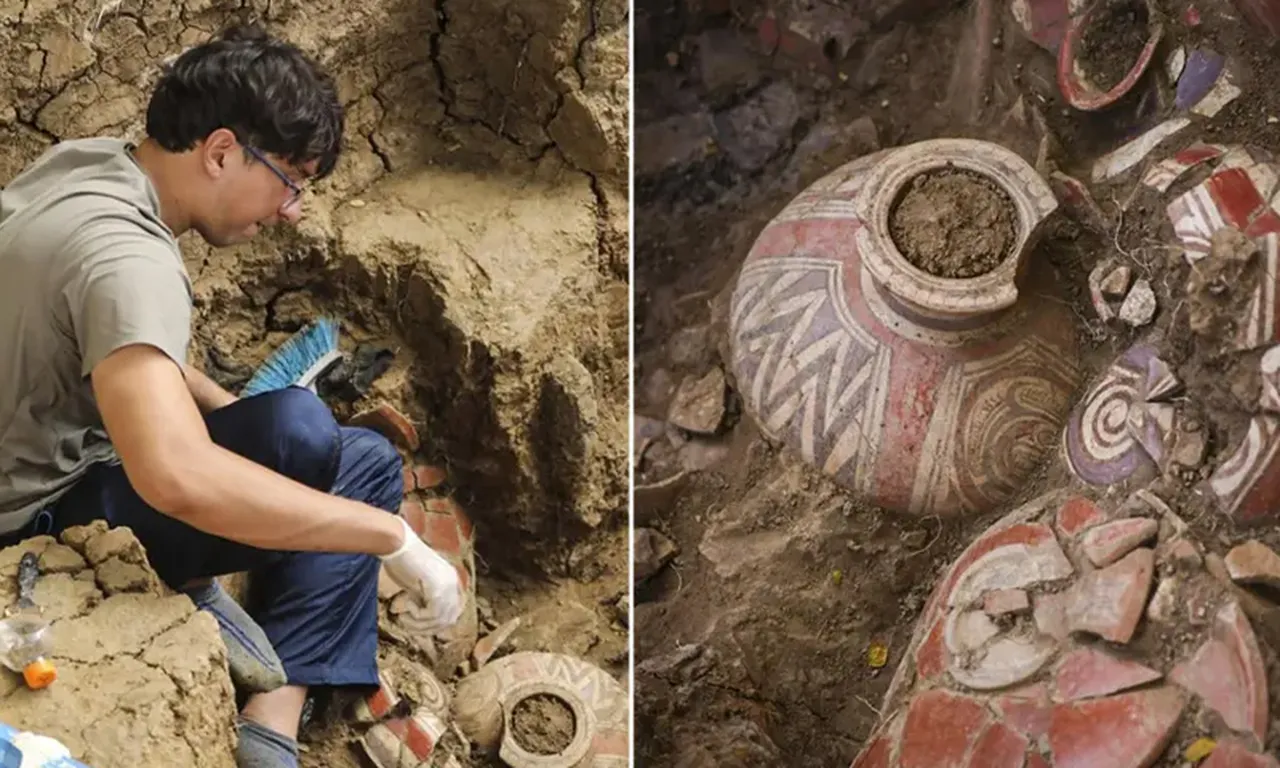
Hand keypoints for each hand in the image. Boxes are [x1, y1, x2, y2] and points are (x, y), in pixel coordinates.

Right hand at [380, 516, 463, 632]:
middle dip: (426, 628)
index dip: (433, 624)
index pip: (451, 612)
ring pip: (441, 620)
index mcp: (450, 580)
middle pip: (448, 619)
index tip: (414, 623)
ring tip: (404, 617)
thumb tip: (424, 620)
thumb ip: (424, 599)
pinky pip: (432, 614)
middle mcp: (453, 583)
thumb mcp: (415, 584)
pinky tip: (406, 604)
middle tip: (406, 623)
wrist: (396, 542)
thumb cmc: (400, 559)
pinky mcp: (439, 587)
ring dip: (419, 624)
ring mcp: (448, 585)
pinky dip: (417, 615)